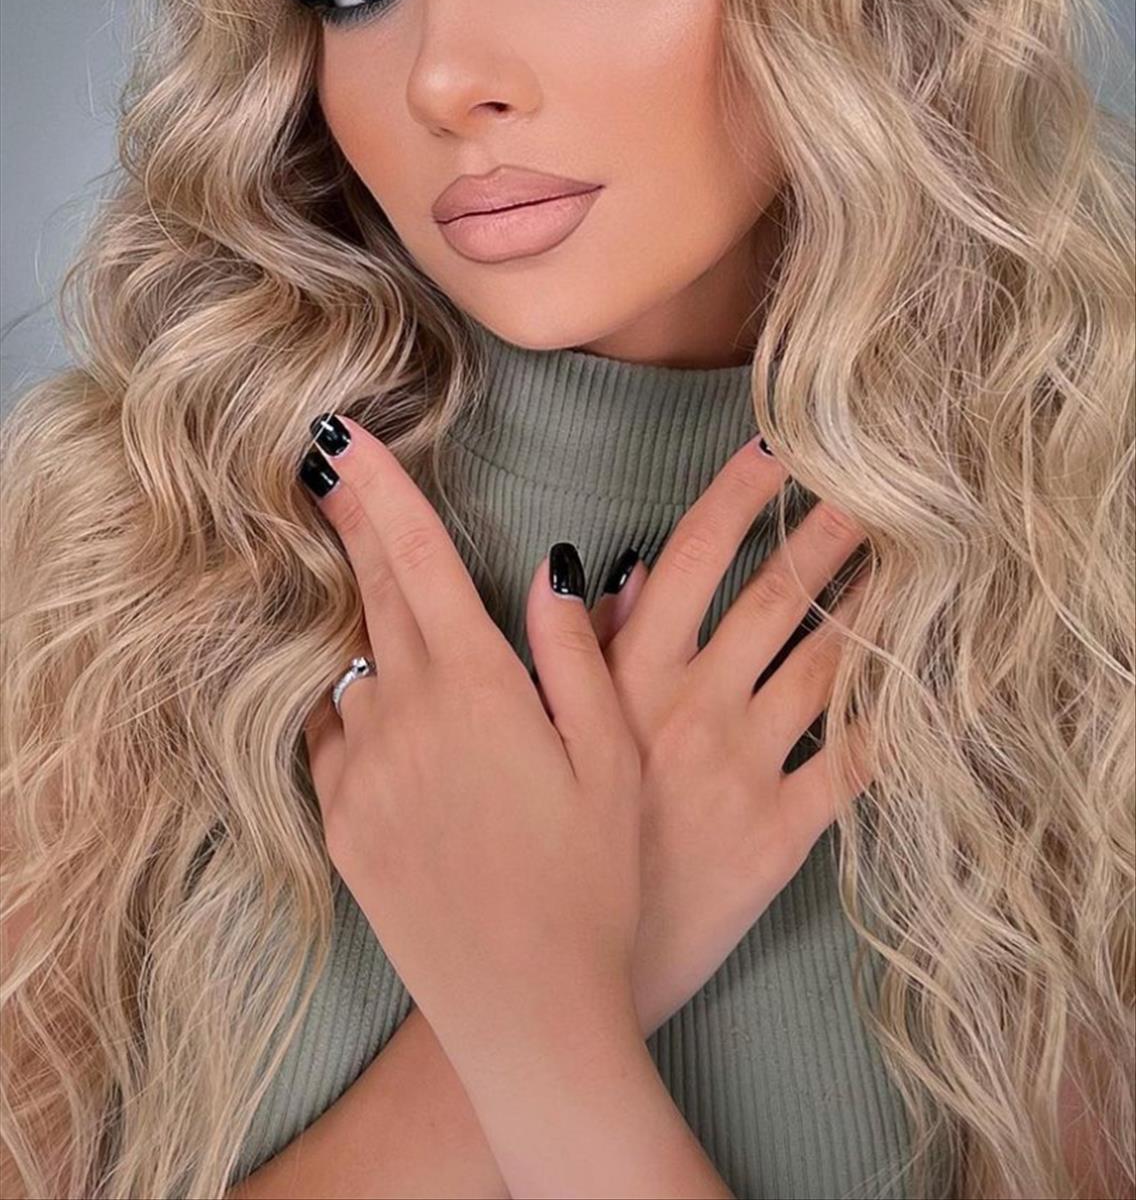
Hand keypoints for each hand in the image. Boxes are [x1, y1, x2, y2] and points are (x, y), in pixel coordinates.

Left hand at [298, 415, 642, 1081]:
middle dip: (352, 526)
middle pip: (373, 595)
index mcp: (478, 687)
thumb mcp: (611, 761)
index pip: (418, 558)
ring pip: (354, 670)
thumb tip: (552, 569)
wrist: (526, 1015)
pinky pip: (333, 740)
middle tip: (322, 469)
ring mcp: (360, 774)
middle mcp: (404, 716)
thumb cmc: (594, 885)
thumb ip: (575, 654)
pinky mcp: (339, 829)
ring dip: (367, 630)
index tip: (344, 436)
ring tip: (382, 611)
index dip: (380, 490)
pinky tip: (379, 716)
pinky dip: (353, 711)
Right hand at [585, 437, 877, 1038]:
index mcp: (632, 675)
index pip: (694, 557)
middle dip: (829, 534)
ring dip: (869, 607)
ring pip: (824, 665)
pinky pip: (849, 764)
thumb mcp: (555, 729)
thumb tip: (609, 565)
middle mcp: (694, 706)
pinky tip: (924, 682)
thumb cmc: (556, 838)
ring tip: (912, 559)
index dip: (740, 496)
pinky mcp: (782, 831)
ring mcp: (743, 767)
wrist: (568, 966)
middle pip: (775, 598)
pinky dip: (890, 719)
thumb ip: (580, 648)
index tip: (781, 448)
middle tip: (876, 483)